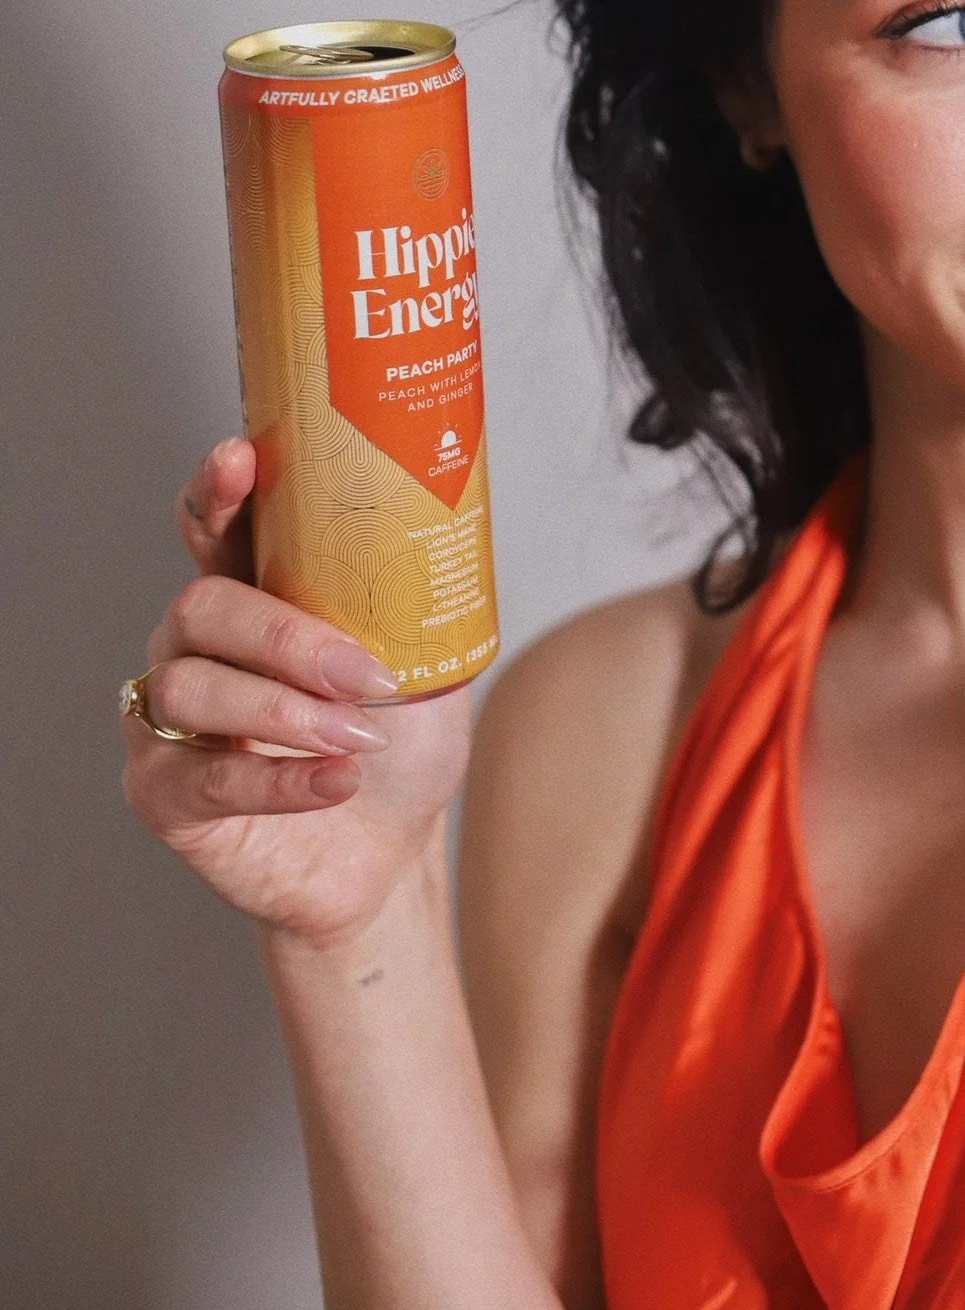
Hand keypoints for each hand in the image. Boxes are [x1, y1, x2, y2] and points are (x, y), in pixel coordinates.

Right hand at [122, 438, 472, 948]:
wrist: (388, 851)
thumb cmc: (394, 744)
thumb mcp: (421, 659)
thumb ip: (414, 600)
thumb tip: (455, 523)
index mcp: (251, 594)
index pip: (215, 526)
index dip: (217, 490)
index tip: (239, 458)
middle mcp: (194, 648)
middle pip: (200, 606)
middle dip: (285, 637)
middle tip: (362, 674)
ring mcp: (168, 722)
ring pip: (191, 691)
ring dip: (284, 713)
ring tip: (357, 736)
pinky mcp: (163, 797)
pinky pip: (203, 779)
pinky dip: (280, 780)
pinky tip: (337, 780)